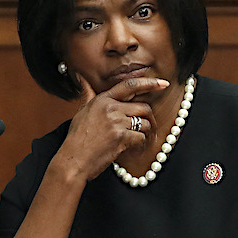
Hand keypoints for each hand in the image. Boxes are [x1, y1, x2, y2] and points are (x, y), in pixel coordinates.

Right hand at [52, 75, 169, 180]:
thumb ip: (87, 94)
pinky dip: (141, 145)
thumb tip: (81, 77)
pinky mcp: (121, 137)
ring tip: (141, 140)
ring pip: (145, 123)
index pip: (130, 85)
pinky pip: (141, 137)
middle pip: (143, 106)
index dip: (149, 83)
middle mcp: (110, 108)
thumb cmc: (77, 138)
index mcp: (102, 99)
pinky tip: (135, 149)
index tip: (163, 83)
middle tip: (150, 128)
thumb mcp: (81, 111)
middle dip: (150, 119)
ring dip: (147, 133)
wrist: (73, 160)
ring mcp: (116, 122)